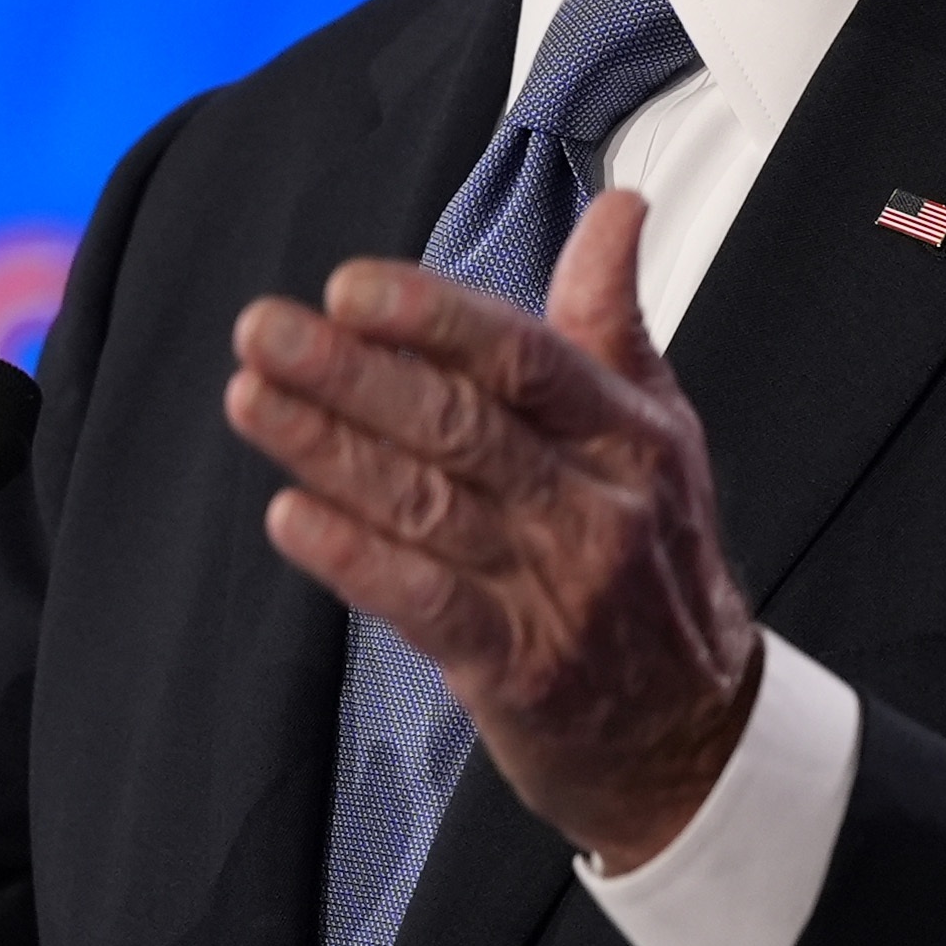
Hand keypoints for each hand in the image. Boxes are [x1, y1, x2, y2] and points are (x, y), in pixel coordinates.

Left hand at [223, 188, 760, 872]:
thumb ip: (613, 322)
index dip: (434, 318)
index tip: (351, 287)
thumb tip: (618, 210)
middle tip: (263, 329)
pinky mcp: (517, 668)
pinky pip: (425, 602)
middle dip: (353, 372)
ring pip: (428, 504)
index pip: (525, 357)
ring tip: (251, 399)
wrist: (694, 736)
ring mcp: (556, 588)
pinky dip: (355, 558)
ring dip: (329, 449)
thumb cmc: (657, 566)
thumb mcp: (659, 434)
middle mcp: (595, 505)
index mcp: (627, 434)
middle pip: (461, 423)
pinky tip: (292, 517)